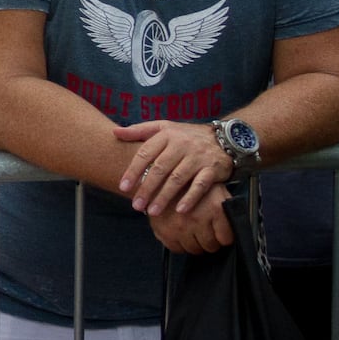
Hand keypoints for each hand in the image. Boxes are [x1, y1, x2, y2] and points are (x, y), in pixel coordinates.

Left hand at [115, 120, 233, 215]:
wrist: (224, 139)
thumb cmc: (186, 136)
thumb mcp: (163, 128)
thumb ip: (139, 131)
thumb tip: (114, 132)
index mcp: (166, 135)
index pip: (145, 154)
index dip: (133, 171)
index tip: (123, 187)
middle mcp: (181, 145)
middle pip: (160, 169)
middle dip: (146, 188)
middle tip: (136, 205)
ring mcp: (197, 157)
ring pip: (177, 178)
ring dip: (164, 196)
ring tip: (153, 211)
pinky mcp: (212, 169)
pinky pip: (200, 185)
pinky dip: (190, 198)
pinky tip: (180, 210)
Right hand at [148, 182, 233, 253]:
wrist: (161, 174)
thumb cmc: (190, 182)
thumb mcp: (216, 190)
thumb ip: (228, 209)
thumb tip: (236, 226)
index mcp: (214, 208)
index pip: (226, 238)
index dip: (224, 236)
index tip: (220, 232)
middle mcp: (197, 218)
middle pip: (210, 245)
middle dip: (210, 240)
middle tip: (206, 231)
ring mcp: (179, 226)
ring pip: (194, 249)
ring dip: (195, 243)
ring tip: (192, 230)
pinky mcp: (163, 230)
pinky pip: (176, 248)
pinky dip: (179, 243)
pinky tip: (179, 232)